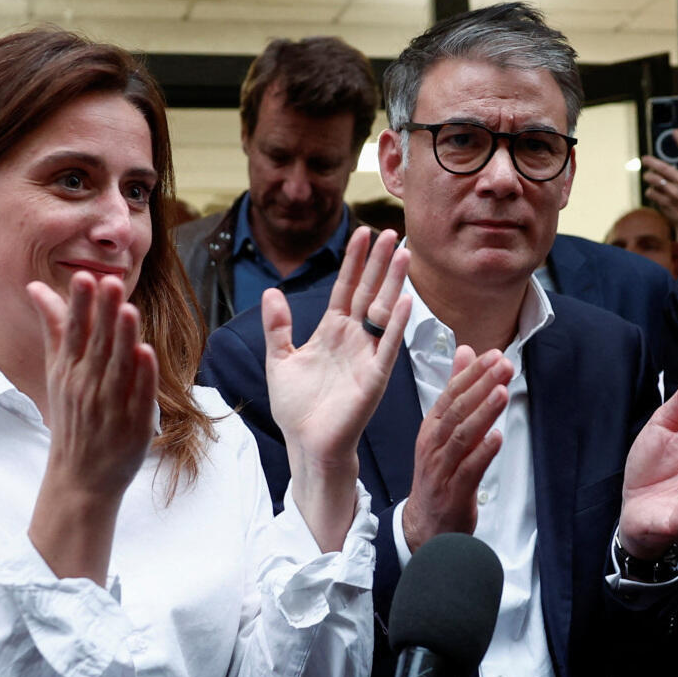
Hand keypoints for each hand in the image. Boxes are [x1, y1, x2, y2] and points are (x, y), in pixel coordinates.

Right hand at [27, 272, 156, 504]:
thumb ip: (54, 328)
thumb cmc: (71, 415)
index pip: (73, 333)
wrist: (80, 477)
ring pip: (118, 368)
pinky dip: (142, 376)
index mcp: (68, 371)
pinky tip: (146, 353)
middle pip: (97, 346)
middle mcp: (86, 387)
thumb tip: (36, 286)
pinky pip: (138, 397)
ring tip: (128, 311)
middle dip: (104, 314)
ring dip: (123, 340)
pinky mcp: (134, 425)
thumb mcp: (56, 371)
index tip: (85, 278)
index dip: (80, 305)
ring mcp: (111, 406)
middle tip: (111, 281)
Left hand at [264, 227, 411, 474]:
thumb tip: (272, 291)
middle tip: (391, 232)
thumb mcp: (279, 360)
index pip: (345, 288)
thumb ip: (278, 327)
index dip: (354, 261)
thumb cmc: (296, 408)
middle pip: (368, 291)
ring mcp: (366, 356)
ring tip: (403, 254)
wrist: (307, 444)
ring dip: (394, 284)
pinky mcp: (374, 378)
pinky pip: (387, 346)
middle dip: (379, 262)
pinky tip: (405, 300)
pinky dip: (396, 324)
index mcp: (331, 332)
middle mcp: (353, 339)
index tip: (362, 233)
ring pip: (382, 312)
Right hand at [402, 345, 515, 550]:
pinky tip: (497, 438)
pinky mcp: (453, 491)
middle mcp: (433, 444)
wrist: (425, 524)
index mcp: (432, 427)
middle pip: (456, 409)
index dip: (473, 373)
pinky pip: (468, 469)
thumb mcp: (444, 428)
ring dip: (483, 413)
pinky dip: (483, 453)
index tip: (494, 356)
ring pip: (461, 436)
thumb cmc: (439, 472)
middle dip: (481, 385)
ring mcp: (442, 468)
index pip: (451, 393)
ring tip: (501, 393)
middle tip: (503, 366)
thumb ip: (456, 390)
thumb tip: (466, 352)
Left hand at [641, 148, 677, 240]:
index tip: (674, 132)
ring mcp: (674, 194)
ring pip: (654, 180)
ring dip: (649, 177)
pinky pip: (651, 192)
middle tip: (644, 159)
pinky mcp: (665, 203)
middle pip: (663, 167)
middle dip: (651, 161)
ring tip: (649, 177)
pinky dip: (651, 191)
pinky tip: (655, 192)